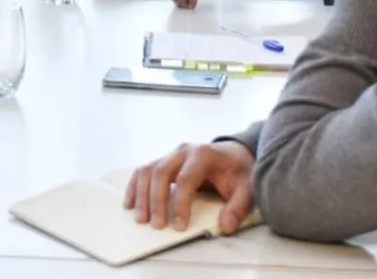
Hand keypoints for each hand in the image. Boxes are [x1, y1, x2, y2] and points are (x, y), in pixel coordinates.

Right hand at [124, 141, 255, 233]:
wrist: (233, 154)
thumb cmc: (237, 172)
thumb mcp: (246, 188)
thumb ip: (238, 207)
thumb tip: (225, 226)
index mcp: (203, 155)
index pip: (186, 179)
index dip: (180, 203)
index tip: (179, 226)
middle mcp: (183, 151)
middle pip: (161, 172)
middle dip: (156, 200)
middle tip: (156, 225)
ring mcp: (171, 154)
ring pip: (148, 170)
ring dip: (141, 195)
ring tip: (140, 218)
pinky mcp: (164, 161)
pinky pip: (143, 171)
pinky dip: (134, 186)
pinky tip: (129, 203)